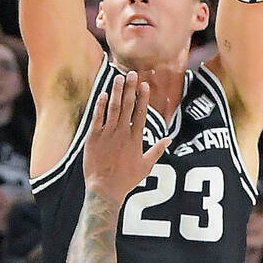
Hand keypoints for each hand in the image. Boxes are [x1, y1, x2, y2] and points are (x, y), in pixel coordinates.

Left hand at [83, 72, 170, 204]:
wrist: (105, 189)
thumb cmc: (126, 180)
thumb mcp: (146, 166)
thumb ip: (157, 150)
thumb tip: (169, 138)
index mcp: (135, 139)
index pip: (141, 113)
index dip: (142, 97)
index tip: (144, 84)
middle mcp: (122, 133)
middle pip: (127, 106)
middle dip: (130, 88)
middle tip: (132, 73)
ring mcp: (107, 134)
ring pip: (113, 108)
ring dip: (116, 92)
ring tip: (118, 78)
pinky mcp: (93, 138)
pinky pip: (97, 117)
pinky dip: (100, 105)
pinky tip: (103, 94)